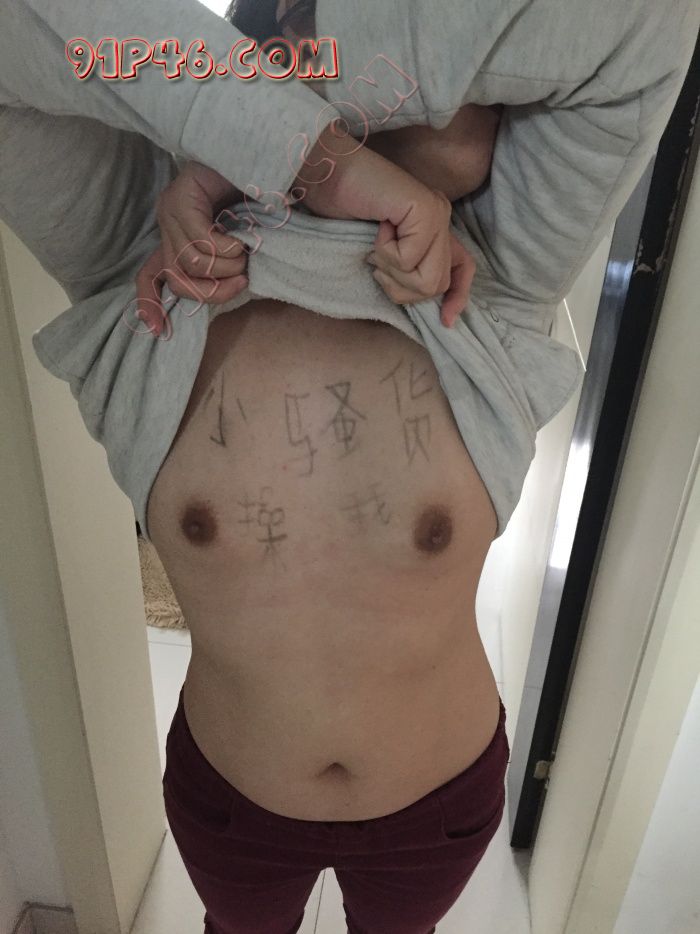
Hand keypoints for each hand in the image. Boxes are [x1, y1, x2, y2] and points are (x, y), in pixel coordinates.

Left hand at [135, 161, 248, 332]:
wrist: (269, 162)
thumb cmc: (260, 206)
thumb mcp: (241, 247)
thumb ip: (224, 268)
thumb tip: (217, 292)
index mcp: (175, 235)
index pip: (148, 275)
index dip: (149, 303)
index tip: (159, 331)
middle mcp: (167, 220)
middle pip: (176, 278)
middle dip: (213, 290)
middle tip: (243, 281)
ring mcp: (172, 206)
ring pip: (190, 262)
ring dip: (226, 269)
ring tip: (246, 255)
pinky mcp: (183, 194)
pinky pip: (199, 240)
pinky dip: (226, 250)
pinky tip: (242, 241)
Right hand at [294, 125, 475, 326]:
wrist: (326, 174)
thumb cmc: (344, 211)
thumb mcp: (379, 251)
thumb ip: (403, 268)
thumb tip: (421, 299)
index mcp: (434, 227)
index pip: (463, 269)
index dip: (458, 297)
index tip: (445, 321)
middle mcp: (441, 218)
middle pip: (436, 285)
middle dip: (402, 288)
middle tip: (377, 262)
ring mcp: (436, 212)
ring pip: (427, 280)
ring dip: (392, 272)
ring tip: (377, 244)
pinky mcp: (425, 209)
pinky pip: (410, 259)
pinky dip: (385, 252)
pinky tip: (378, 226)